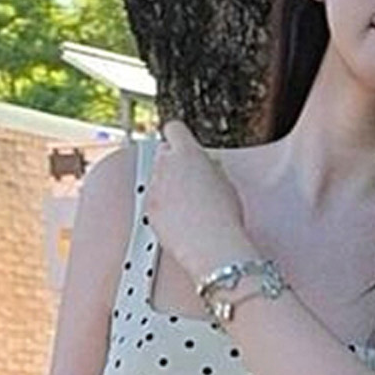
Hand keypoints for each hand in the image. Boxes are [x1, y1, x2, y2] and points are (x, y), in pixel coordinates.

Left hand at [146, 118, 252, 281]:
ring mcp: (155, 188)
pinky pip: (153, 203)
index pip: (174, 129)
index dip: (178, 137)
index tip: (182, 145)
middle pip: (162, 153)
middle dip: (171, 163)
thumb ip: (209, 166)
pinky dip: (163, 209)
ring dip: (167, 188)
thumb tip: (205, 164)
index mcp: (188, 153)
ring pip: (156, 179)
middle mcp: (167, 166)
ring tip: (187, 207)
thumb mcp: (225, 182)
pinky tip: (180, 220)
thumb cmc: (224, 216)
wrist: (212, 245)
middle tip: (186, 180)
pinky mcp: (149, 209)